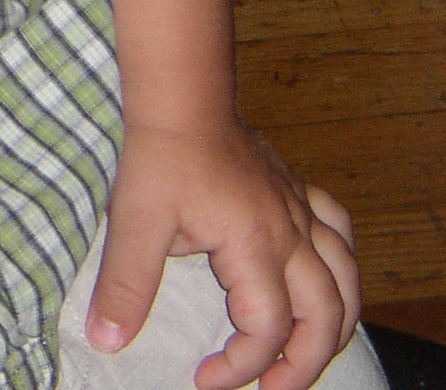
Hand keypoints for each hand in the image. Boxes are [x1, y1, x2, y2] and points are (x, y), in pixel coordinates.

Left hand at [87, 118, 359, 389]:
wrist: (179, 93)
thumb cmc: (159, 151)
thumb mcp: (134, 219)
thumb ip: (125, 284)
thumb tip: (107, 338)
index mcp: (253, 244)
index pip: (266, 328)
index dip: (241, 367)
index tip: (205, 379)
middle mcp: (288, 231)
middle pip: (325, 315)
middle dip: (306, 364)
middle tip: (271, 389)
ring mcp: (296, 208)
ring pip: (346, 277)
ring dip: (334, 322)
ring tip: (308, 350)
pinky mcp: (293, 188)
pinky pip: (338, 228)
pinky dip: (339, 260)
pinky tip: (322, 275)